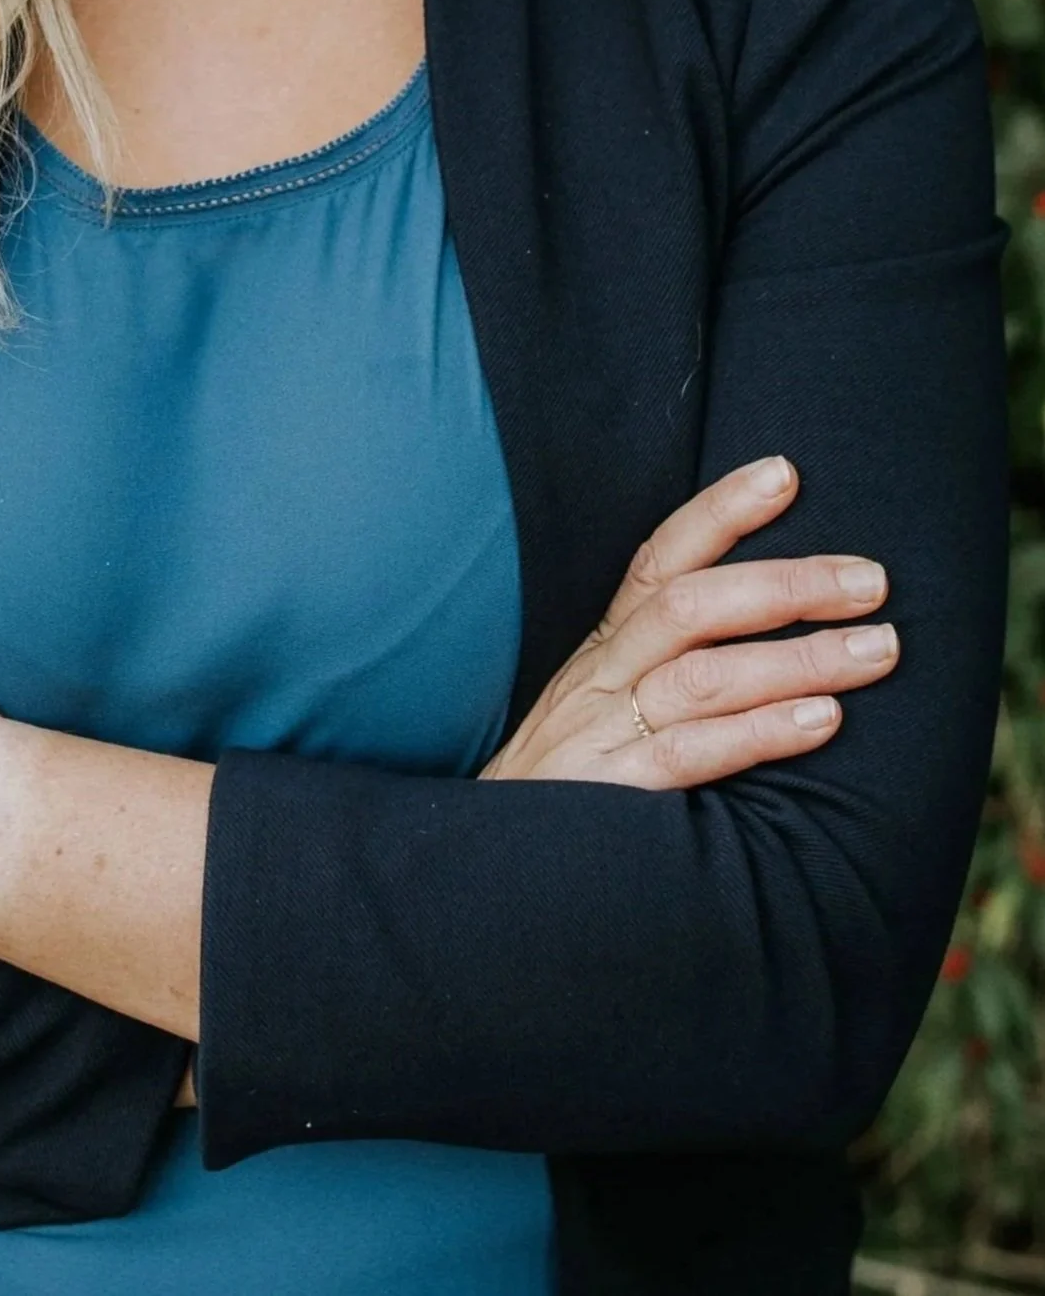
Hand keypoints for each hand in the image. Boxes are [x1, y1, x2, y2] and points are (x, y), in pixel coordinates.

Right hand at [480, 456, 897, 790]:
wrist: (478, 882)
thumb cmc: (562, 797)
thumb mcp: (597, 715)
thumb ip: (662, 675)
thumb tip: (770, 641)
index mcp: (602, 652)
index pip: (660, 560)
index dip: (720, 511)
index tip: (785, 473)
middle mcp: (600, 678)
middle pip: (693, 604)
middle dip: (789, 583)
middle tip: (872, 581)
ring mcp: (599, 734)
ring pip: (703, 673)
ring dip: (798, 656)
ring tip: (876, 650)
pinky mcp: (607, 796)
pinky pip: (687, 752)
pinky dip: (759, 732)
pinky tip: (821, 721)